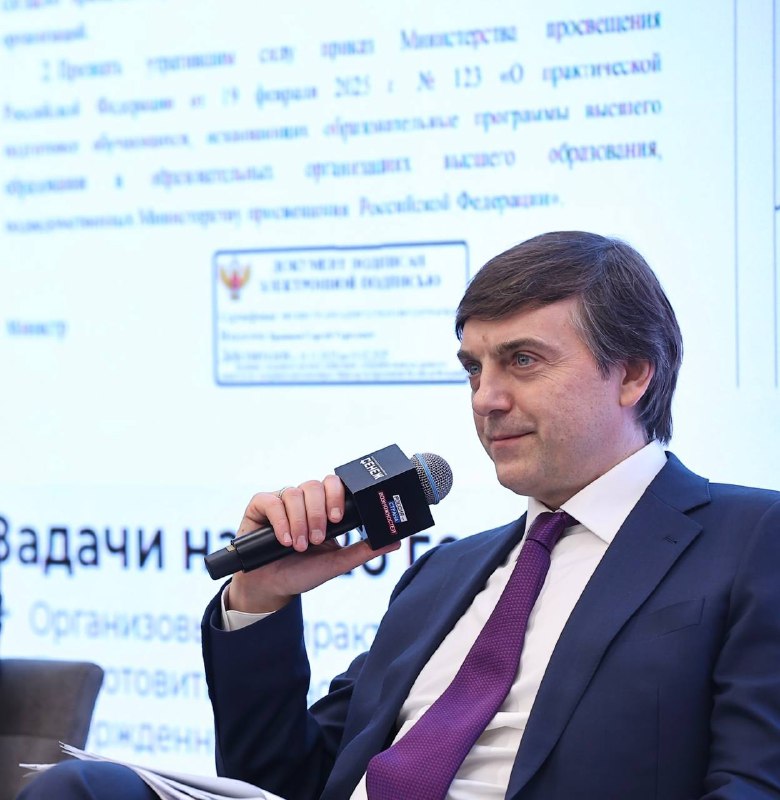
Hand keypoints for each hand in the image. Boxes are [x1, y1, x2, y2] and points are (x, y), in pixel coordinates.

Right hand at [226, 475, 399, 613]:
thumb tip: (396, 541)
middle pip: (314, 486)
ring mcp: (282, 502)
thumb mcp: (336, 564)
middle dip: (318, 512)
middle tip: (318, 538)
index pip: (334, 485)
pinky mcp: (260, 507)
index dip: (337, 495)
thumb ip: (363, 551)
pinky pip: (272, 501)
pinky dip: (280, 520)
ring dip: (300, 521)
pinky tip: (284, 540)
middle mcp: (303, 501)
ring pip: (294, 493)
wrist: (272, 588)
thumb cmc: (303, 573)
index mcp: (323, 509)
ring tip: (299, 545)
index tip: (338, 519)